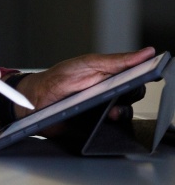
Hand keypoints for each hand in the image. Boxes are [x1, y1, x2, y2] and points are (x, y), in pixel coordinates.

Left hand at [13, 47, 156, 120]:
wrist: (33, 101)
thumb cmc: (58, 78)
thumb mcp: (86, 64)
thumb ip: (116, 60)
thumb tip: (147, 52)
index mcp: (110, 76)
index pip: (137, 78)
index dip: (145, 76)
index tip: (149, 74)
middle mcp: (110, 95)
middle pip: (133, 97)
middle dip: (130, 95)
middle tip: (122, 92)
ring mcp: (103, 112)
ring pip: (125, 116)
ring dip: (120, 113)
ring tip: (110, 111)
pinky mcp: (95, 128)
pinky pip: (111, 131)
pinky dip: (109, 128)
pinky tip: (101, 121)